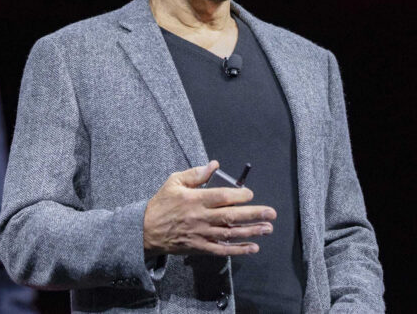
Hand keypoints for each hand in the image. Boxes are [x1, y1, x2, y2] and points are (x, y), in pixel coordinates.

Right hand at [143, 160, 275, 256]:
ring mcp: (201, 234)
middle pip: (231, 216)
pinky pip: (222, 250)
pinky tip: (253, 248)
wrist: (145, 231)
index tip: (250, 194)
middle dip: (253, 214)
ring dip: (250, 232)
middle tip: (271, 213)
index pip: (221, 197)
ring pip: (230, 234)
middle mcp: (200, 217)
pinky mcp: (200, 248)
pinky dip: (238, 250)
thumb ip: (196, 174)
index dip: (238, 196)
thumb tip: (214, 165)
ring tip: (267, 229)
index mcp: (195, 199)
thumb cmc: (161, 204)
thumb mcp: (174, 182)